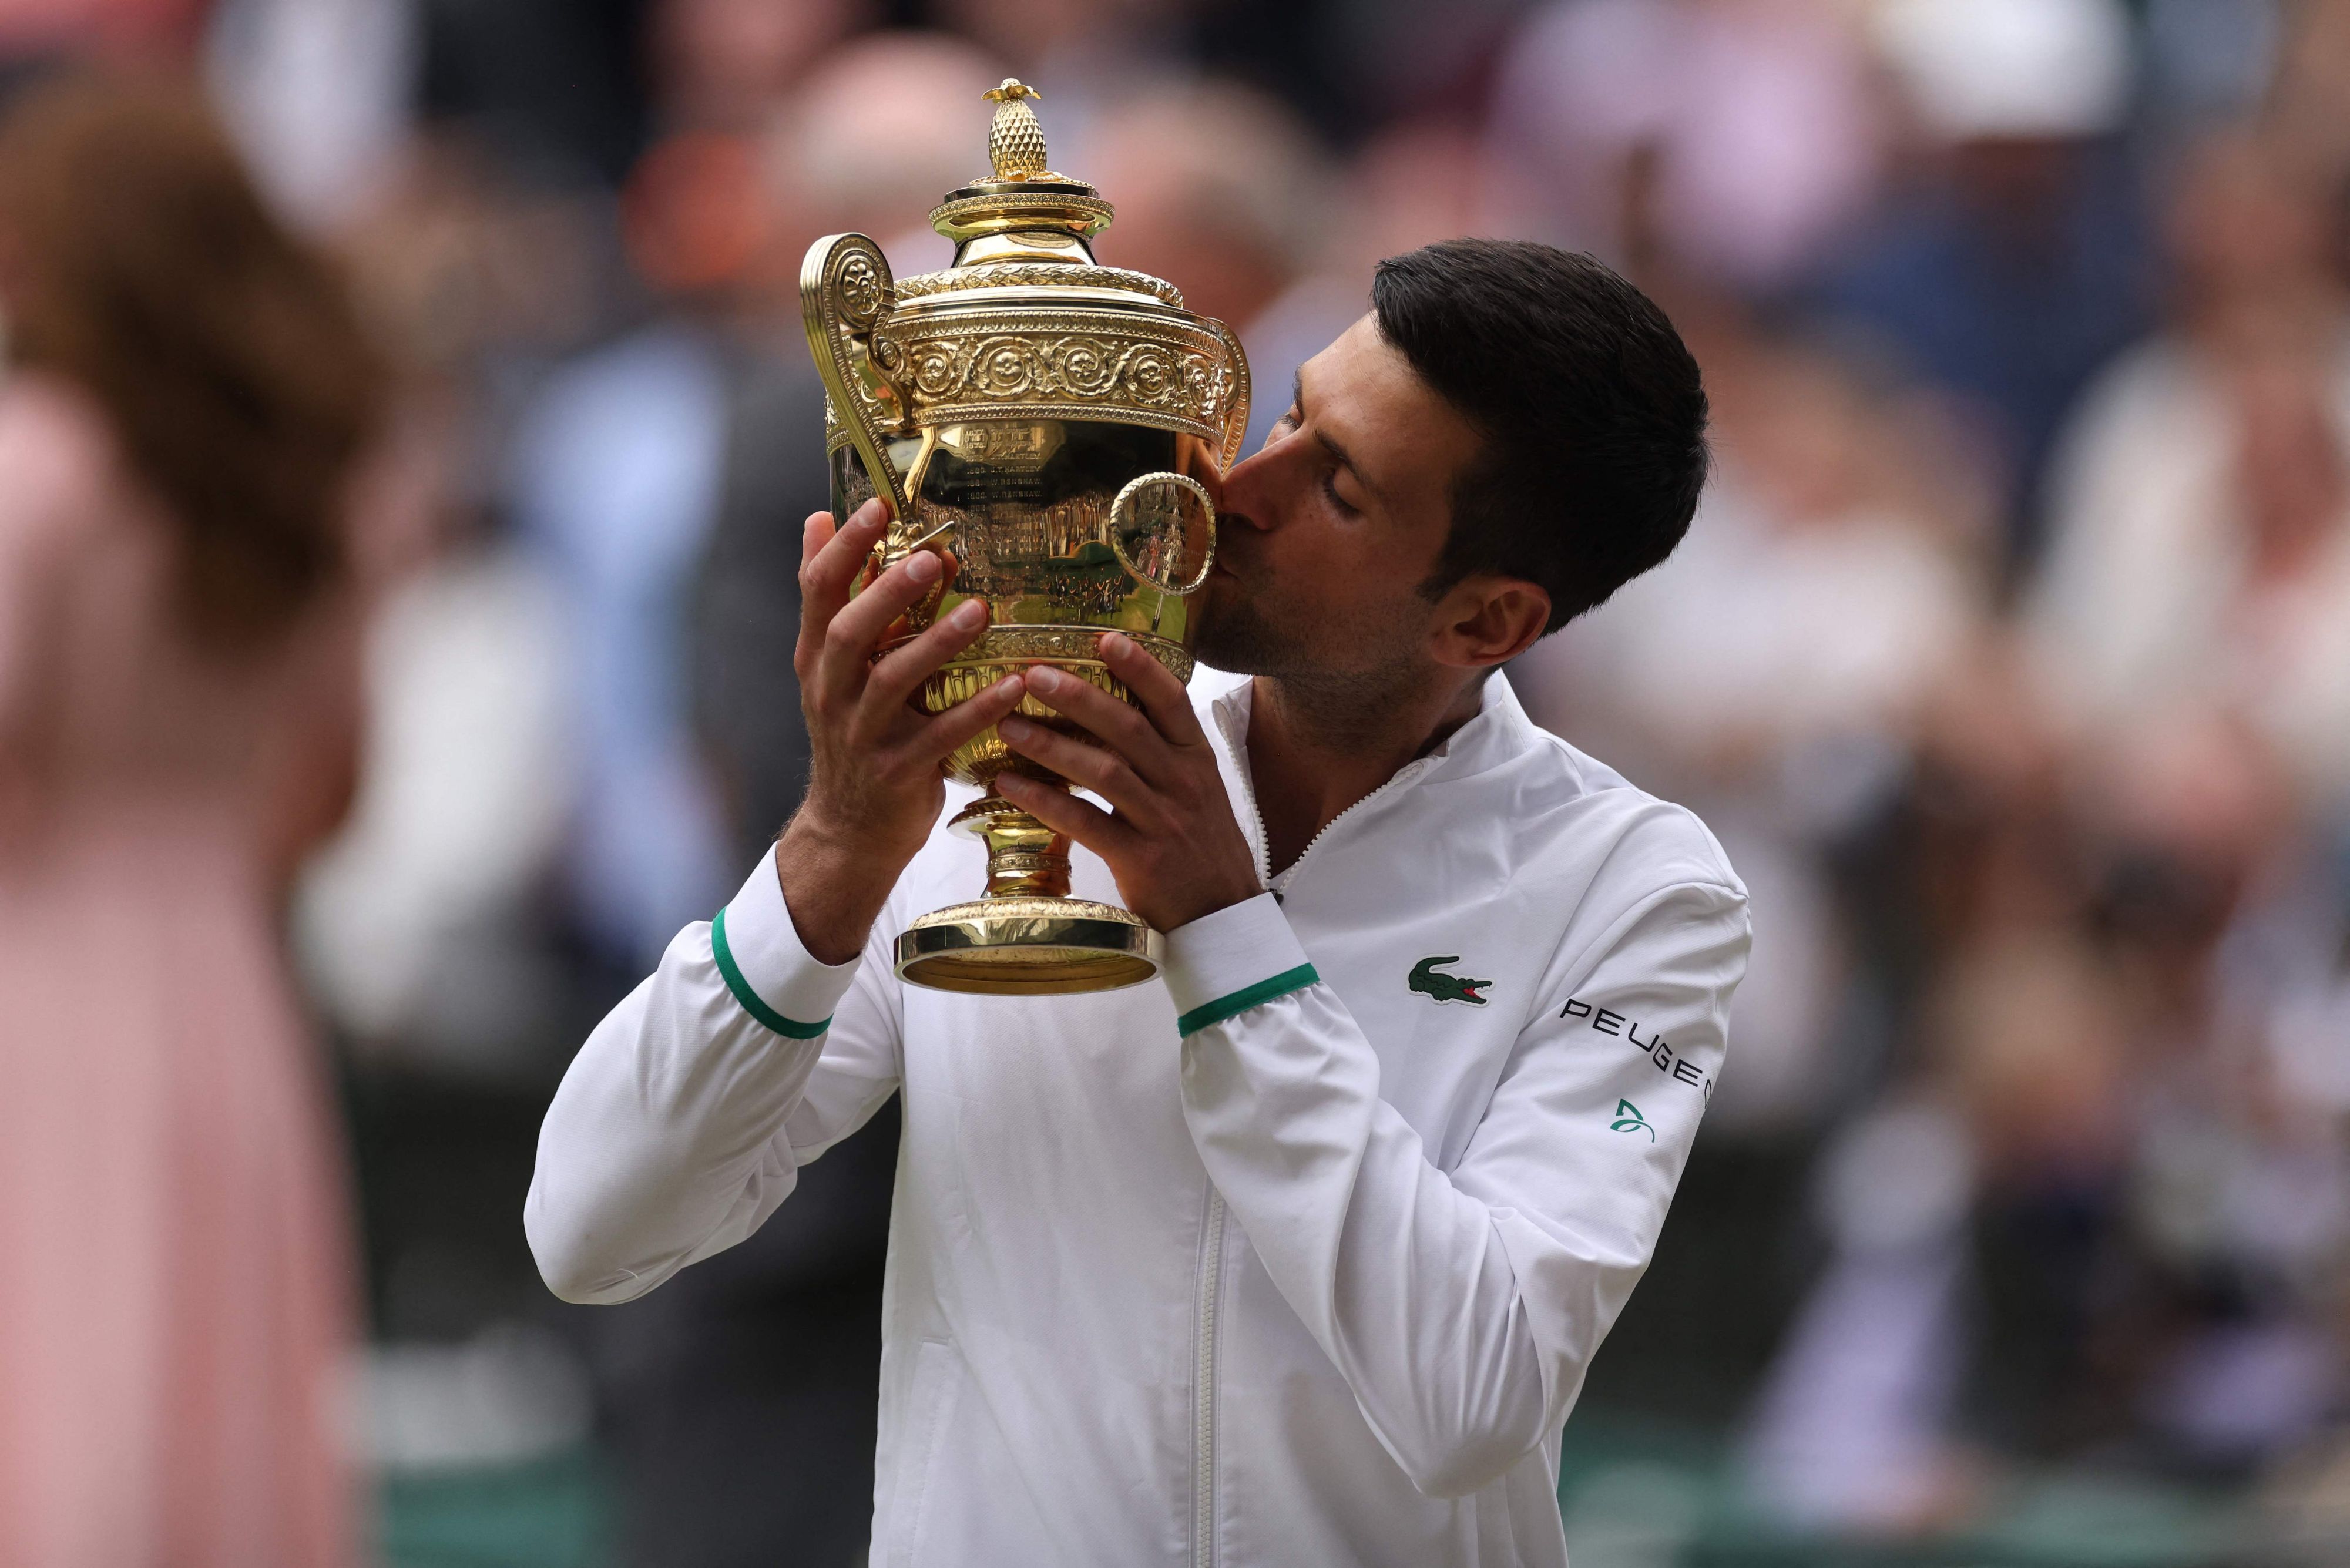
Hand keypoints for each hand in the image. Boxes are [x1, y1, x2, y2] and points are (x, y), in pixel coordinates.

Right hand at [776, 499, 1025, 961]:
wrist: (850, 830)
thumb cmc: (855, 734)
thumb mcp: (832, 667)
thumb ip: (833, 598)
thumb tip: (818, 519)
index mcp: (817, 659)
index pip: (818, 592)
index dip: (843, 547)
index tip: (876, 506)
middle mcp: (831, 693)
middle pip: (849, 633)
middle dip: (887, 593)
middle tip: (933, 557)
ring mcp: (861, 735)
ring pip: (892, 681)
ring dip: (936, 644)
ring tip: (980, 611)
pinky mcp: (897, 773)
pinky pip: (939, 737)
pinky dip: (976, 710)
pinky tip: (1014, 686)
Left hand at [994, 633, 1261, 932]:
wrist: (1224, 916)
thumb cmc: (1200, 847)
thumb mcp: (1196, 790)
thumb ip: (1161, 753)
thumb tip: (1108, 711)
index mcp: (1197, 759)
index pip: (1172, 702)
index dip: (1140, 667)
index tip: (1105, 638)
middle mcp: (1183, 783)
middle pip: (1129, 728)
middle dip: (1079, 697)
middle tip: (1033, 674)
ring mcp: (1164, 821)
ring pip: (1105, 771)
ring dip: (1052, 745)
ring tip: (1008, 725)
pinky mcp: (1142, 860)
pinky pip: (1087, 823)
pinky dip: (1045, 802)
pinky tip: (1010, 785)